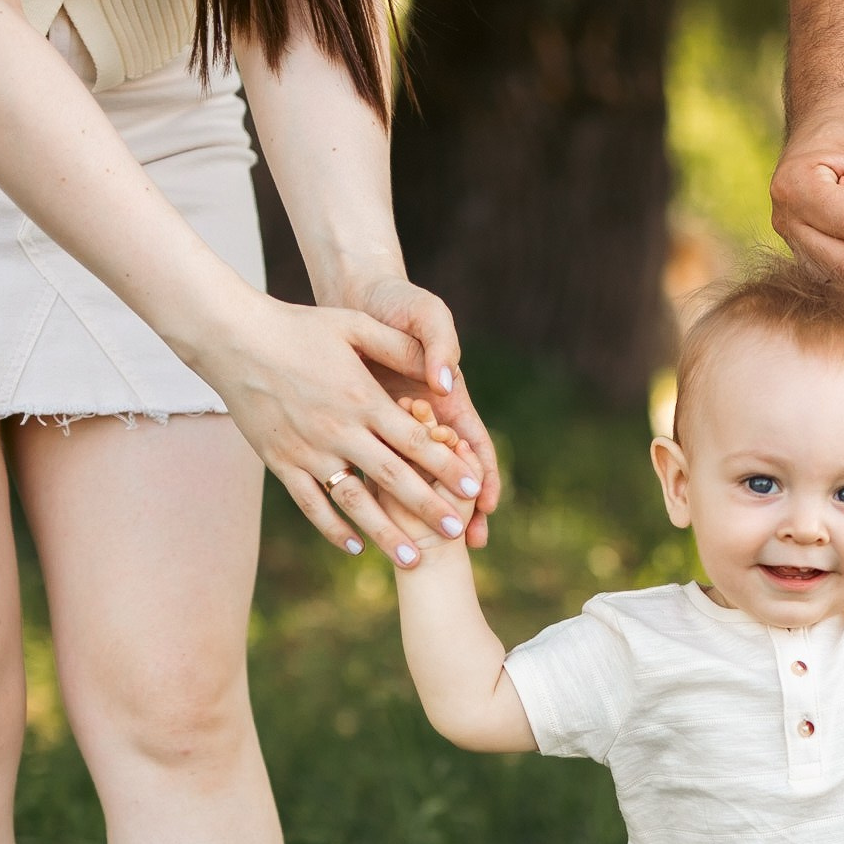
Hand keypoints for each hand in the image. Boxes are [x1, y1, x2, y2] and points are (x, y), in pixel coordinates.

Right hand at [201, 290, 485, 562]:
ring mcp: (308, 451)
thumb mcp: (354, 325)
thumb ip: (398, 348)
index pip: (415, 439)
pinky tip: (356, 547)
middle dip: (428, 507)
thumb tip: (441, 372)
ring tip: (412, 560)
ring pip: (354, 502)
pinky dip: (333, 529)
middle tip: (456, 533)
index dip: (447, 465)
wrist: (233, 338)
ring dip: (385, 533)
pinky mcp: (281, 463)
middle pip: (392, 478)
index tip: (474, 488)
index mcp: (362, 398)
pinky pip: (311, 504)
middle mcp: (338, 430)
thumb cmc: (298, 327)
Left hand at [331, 273, 504, 548]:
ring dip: (419, 513)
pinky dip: (376, 492)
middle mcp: (425, 420)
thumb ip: (440, 345)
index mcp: (447, 400)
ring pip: (411, 479)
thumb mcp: (427, 315)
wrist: (357, 297)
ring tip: (425, 546)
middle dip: (461, 508)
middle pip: (447, 474)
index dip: (483, 474)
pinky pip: (371, 464)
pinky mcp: (364, 426)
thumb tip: (444, 383)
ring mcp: (394, 427)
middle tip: (471, 543)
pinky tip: (374, 523)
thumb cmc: (398, 303)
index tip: (487, 503)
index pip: (473, 445)